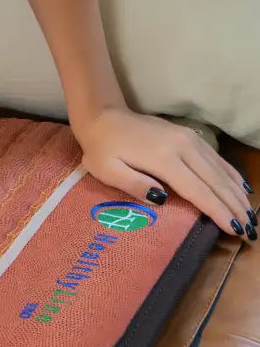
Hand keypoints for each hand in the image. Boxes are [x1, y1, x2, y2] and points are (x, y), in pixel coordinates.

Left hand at [71, 106, 255, 240]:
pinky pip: (216, 158)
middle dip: (235, 207)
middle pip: (215, 181)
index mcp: (163, 158)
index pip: (198, 191)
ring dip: (236, 193)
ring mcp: (188, 138)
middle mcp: (183, 146)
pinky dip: (230, 174)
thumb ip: (134, 185)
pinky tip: (241, 188)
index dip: (218, 212)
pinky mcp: (189, 135)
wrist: (103, 116)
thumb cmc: (101, 149)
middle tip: (251, 230)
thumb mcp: (106, 171)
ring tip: (250, 214)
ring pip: (220, 169)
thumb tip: (163, 199)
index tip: (236, 230)